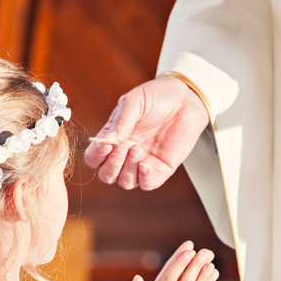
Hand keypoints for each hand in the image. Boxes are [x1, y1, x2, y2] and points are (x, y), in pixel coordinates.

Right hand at [84, 77, 208, 190]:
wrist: (186, 98)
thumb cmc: (157, 96)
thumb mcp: (134, 102)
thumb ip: (120, 122)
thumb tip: (107, 141)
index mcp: (113, 138)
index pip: (94, 157)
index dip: (96, 156)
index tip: (106, 146)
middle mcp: (125, 154)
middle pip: (107, 175)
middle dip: (112, 165)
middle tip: (124, 147)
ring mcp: (142, 162)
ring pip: (125, 182)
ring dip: (128, 169)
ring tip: (138, 149)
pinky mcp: (161, 169)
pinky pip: (146, 184)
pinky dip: (143, 178)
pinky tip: (146, 163)